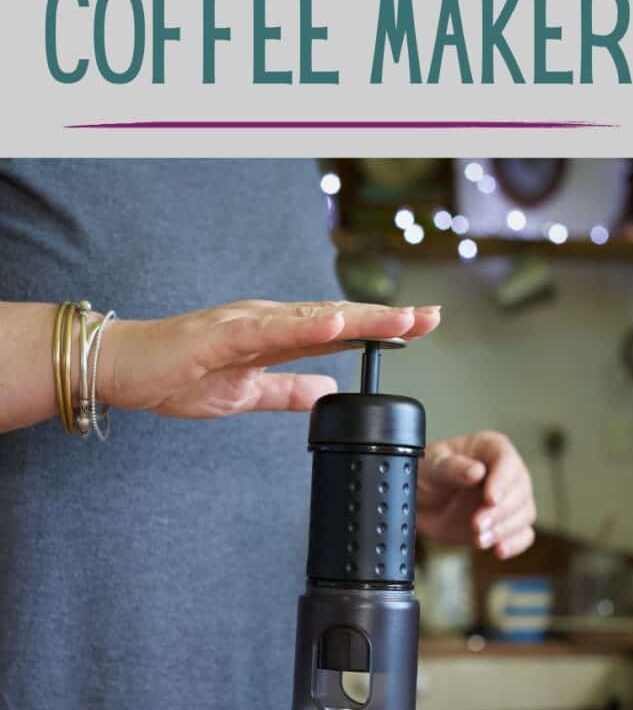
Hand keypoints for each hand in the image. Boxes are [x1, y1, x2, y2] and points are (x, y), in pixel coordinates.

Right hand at [99, 300, 439, 418]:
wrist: (123, 367)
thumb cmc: (177, 375)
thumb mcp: (246, 393)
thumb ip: (286, 390)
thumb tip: (326, 392)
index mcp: (275, 336)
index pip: (339, 330)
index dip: (381, 328)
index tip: (421, 327)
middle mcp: (268, 321)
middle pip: (337, 318)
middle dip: (387, 318)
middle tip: (432, 316)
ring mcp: (246, 323)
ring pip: (312, 318)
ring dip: (360, 317)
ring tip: (402, 318)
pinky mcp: (221, 333)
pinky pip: (269, 331)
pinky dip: (304, 325)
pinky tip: (336, 323)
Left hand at [416, 432, 535, 558]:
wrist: (418, 504)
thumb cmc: (424, 474)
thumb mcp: (431, 466)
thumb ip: (452, 468)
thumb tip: (477, 472)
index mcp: (489, 448)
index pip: (506, 460)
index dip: (502, 480)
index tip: (490, 499)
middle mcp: (504, 471)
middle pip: (519, 490)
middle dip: (500, 512)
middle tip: (477, 525)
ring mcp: (508, 498)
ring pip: (524, 513)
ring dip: (504, 529)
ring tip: (479, 539)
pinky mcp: (506, 523)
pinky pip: (523, 534)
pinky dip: (515, 544)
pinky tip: (498, 550)